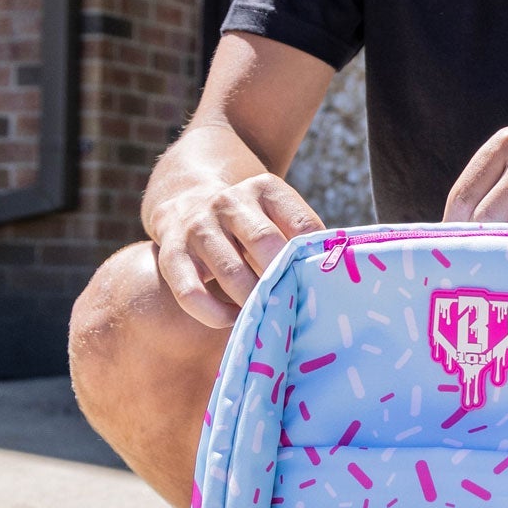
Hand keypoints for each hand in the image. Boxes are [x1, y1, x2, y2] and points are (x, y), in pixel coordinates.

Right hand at [146, 172, 323, 327]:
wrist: (186, 203)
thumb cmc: (249, 224)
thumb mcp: (276, 215)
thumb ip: (303, 239)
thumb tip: (337, 276)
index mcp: (265, 189)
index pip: (302, 224)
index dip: (314, 257)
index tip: (322, 282)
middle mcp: (230, 202)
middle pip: (265, 243)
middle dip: (282, 279)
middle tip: (294, 304)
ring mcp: (198, 226)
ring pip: (230, 272)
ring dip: (252, 300)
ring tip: (266, 316)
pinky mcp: (170, 253)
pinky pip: (191, 293)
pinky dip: (215, 314)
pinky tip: (233, 318)